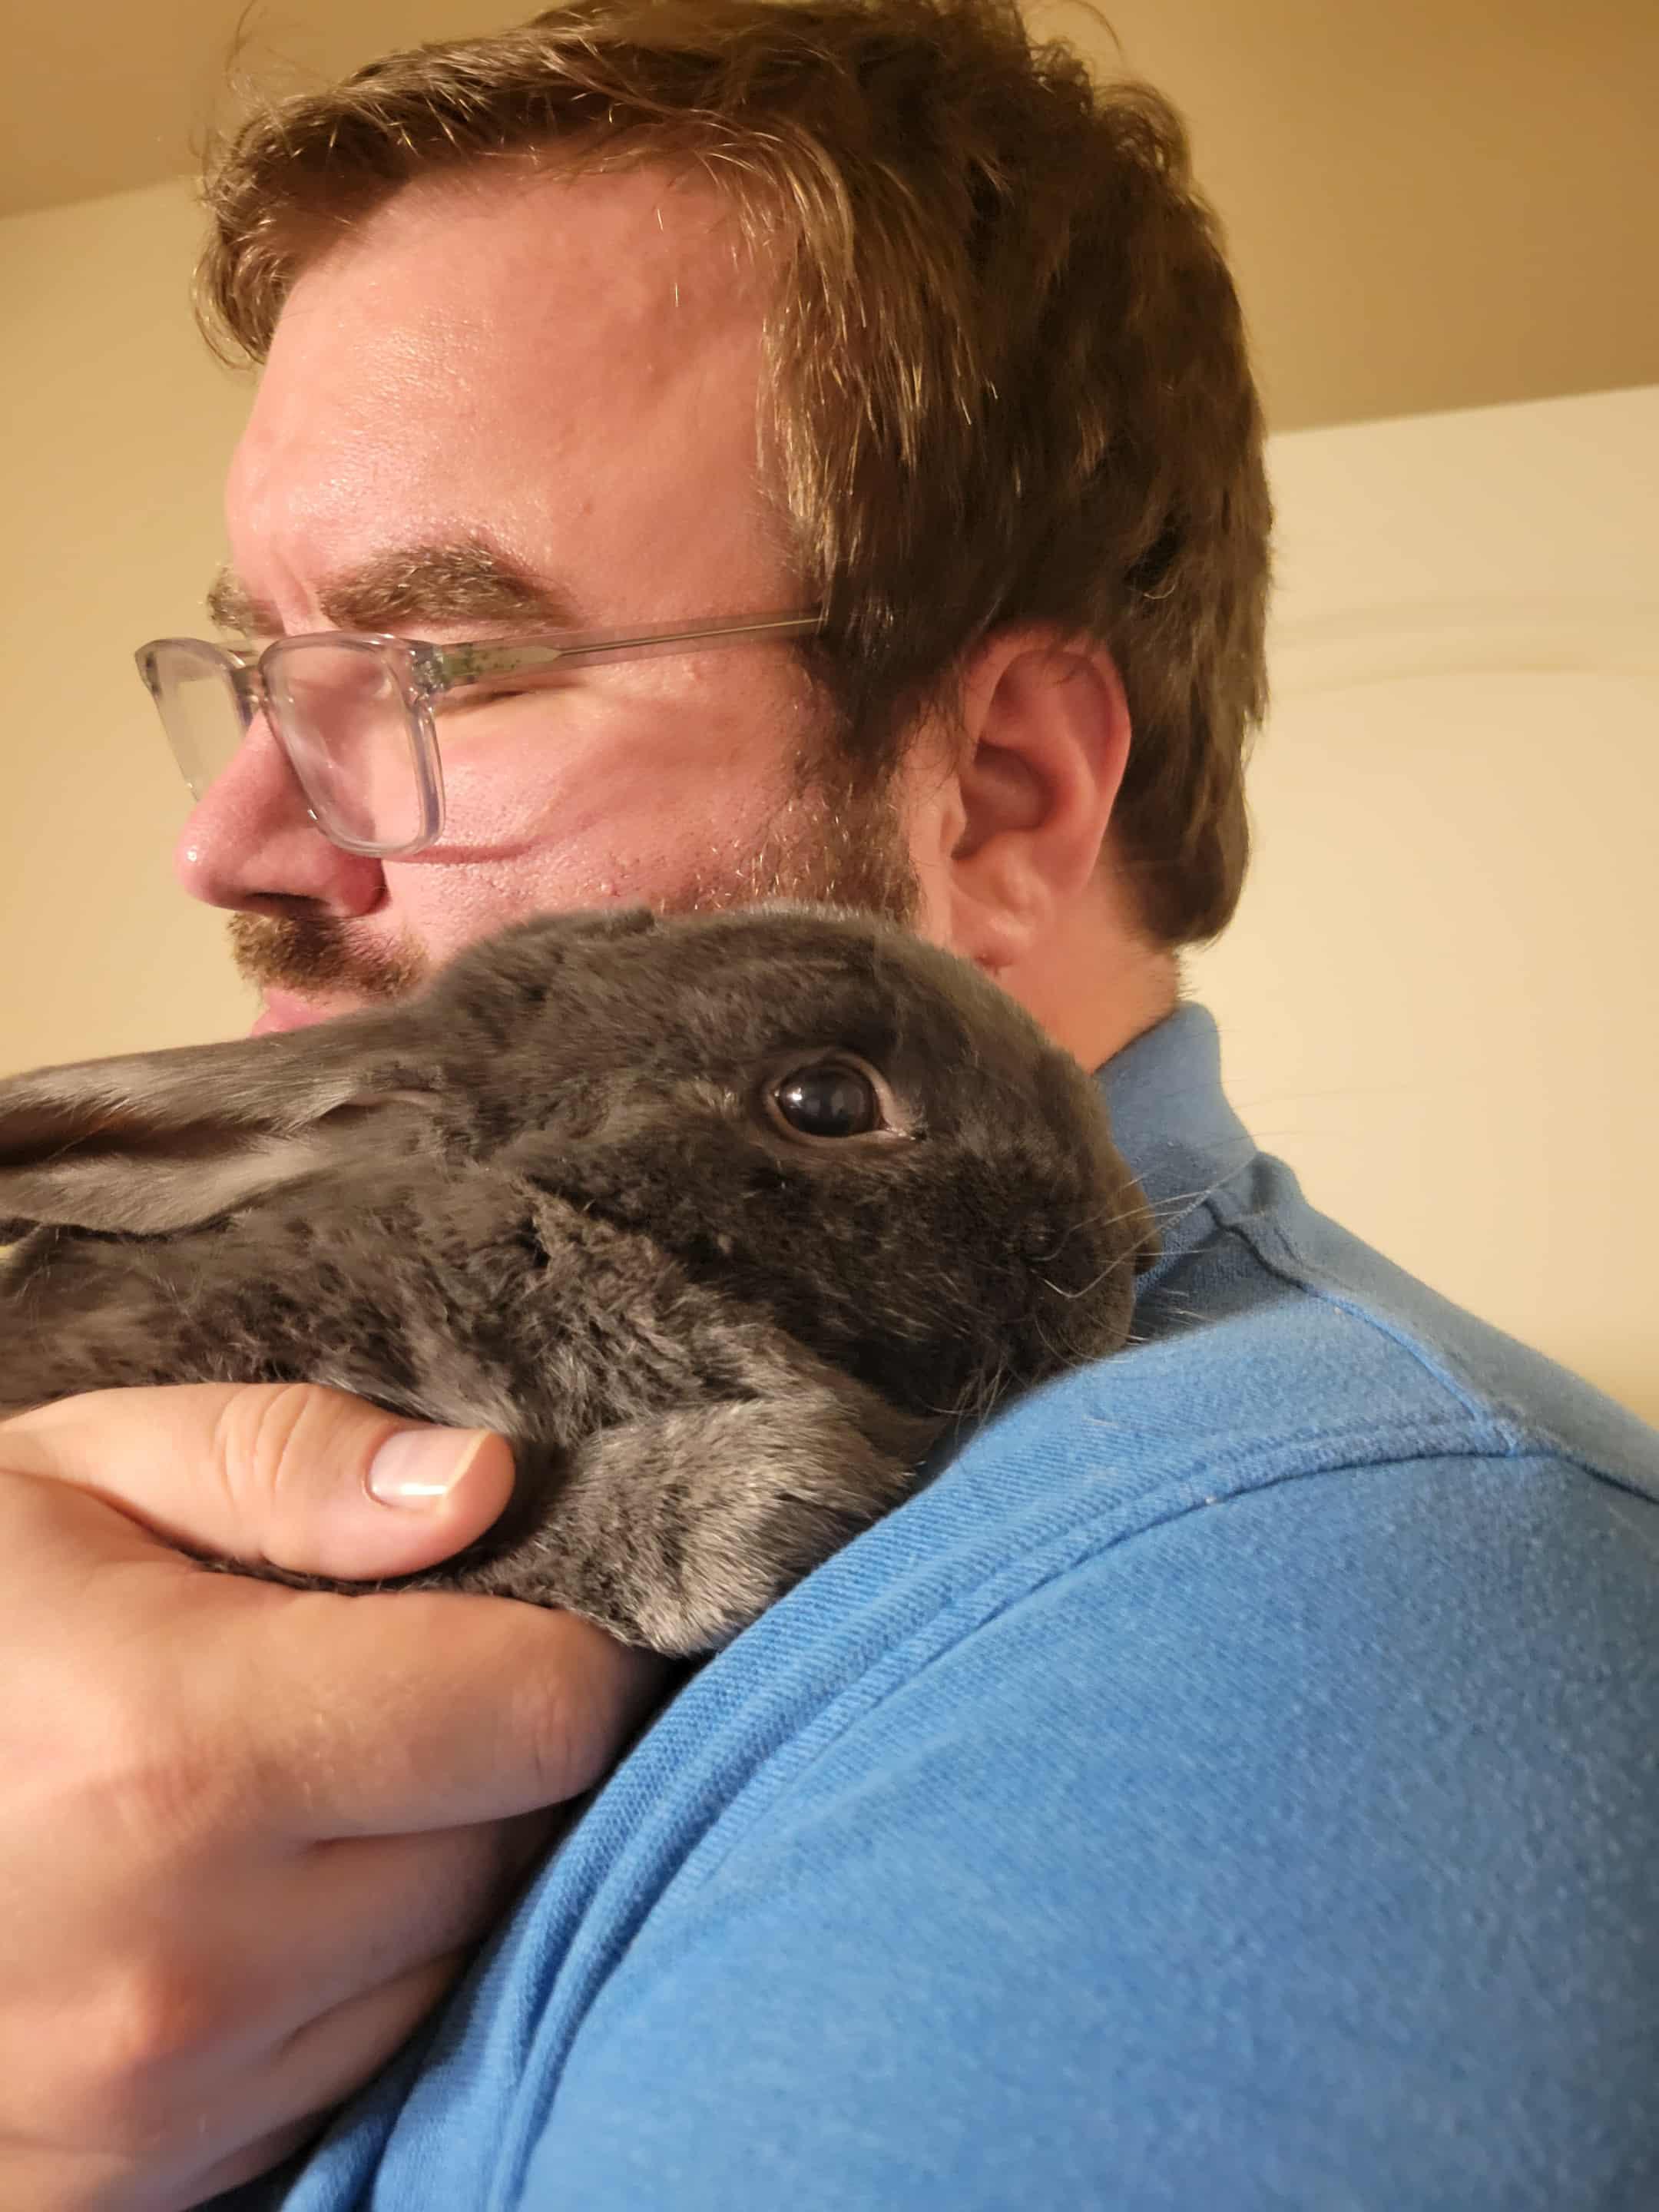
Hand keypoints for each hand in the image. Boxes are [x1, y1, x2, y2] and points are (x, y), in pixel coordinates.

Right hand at [0, 1383, 666, 2211]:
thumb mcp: (72, 1476)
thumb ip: (287, 1462)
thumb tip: (485, 1488)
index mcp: (177, 1752)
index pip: (541, 1712)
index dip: (562, 1640)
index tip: (513, 1603)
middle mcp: (188, 1959)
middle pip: (515, 1837)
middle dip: (484, 1747)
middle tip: (381, 1681)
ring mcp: (168, 2098)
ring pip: (453, 1955)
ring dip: (422, 1862)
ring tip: (290, 1782)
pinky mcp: (160, 2176)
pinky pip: (365, 2055)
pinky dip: (349, 1972)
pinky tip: (245, 1892)